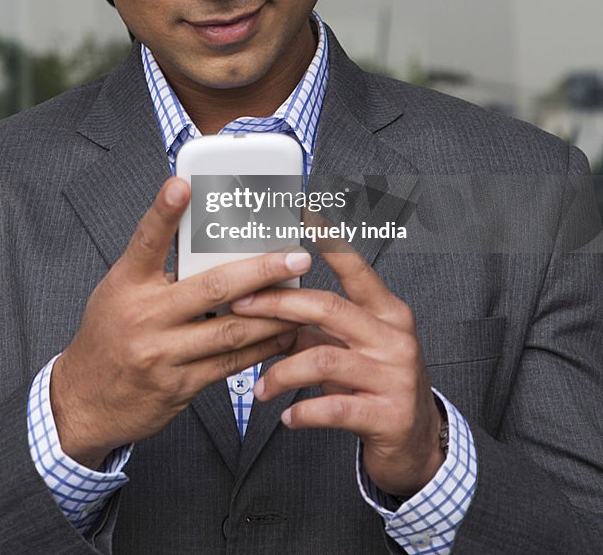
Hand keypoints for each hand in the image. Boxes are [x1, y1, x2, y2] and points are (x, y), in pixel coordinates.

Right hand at [50, 177, 309, 467]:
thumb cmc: (108, 336)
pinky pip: (229, 364)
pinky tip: (282, 334)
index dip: (164, 211)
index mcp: (126, 284)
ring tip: (303, 296)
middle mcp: (144, 316)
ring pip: (231, 330)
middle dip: (261, 270)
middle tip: (295, 255)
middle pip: (212, 288)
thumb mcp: (121, 292)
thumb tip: (206, 239)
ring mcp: (162, 354)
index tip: (182, 184)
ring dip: (273, 313)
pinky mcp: (179, 385)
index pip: (147, 241)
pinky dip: (261, 348)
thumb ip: (158, 268)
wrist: (84, 401)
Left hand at [231, 239, 443, 497]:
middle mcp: (394, 338)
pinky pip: (331, 408)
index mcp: (387, 313)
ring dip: (280, 373)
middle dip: (277, 305)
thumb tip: (264, 305)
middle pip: (327, 307)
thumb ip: (314, 328)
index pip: (356, 270)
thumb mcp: (351, 350)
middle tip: (240, 308)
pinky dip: (301, 413)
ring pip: (322, 360)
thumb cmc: (376, 386)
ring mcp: (394, 376)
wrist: (417, 442)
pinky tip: (287, 417)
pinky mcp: (387, 416)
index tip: (307, 216)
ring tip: (260, 388)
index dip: (332, 243)